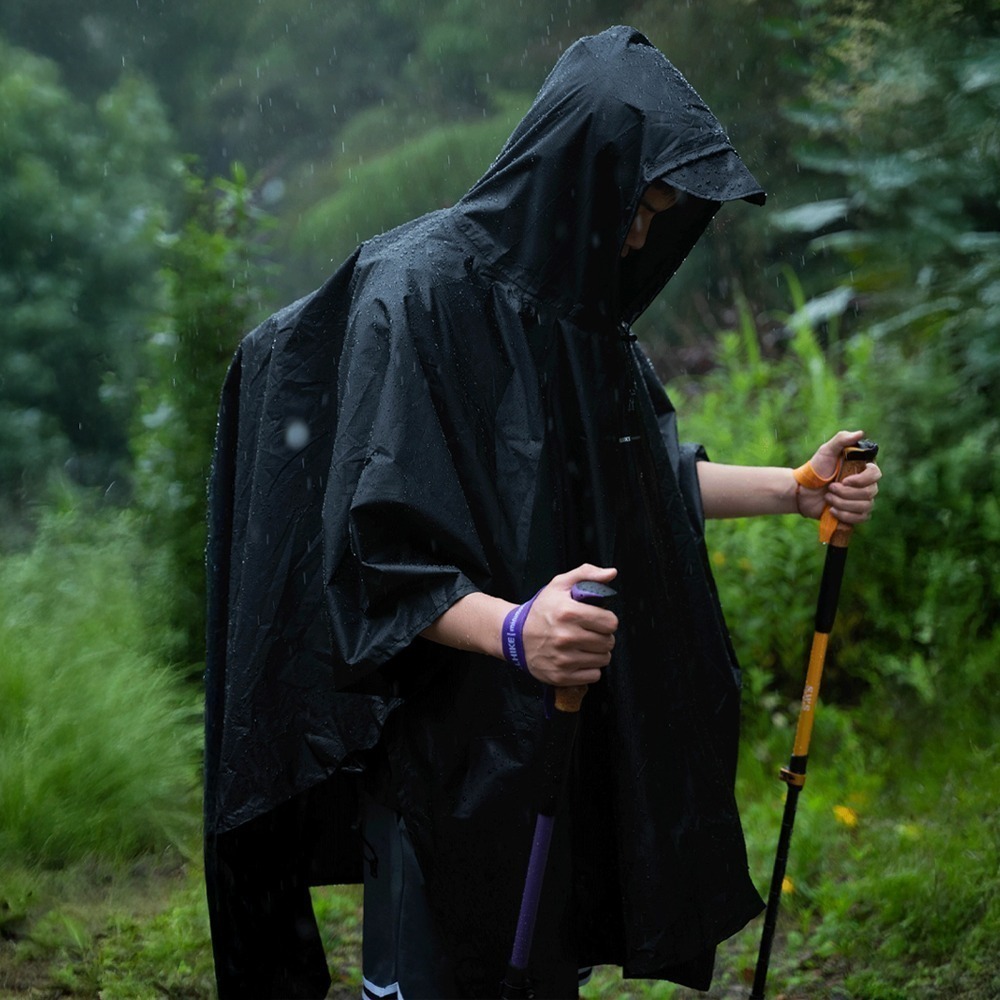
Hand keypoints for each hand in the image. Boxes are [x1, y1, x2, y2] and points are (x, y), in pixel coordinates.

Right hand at [522, 564, 617, 685]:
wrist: (515, 636)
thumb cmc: (541, 610)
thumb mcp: (559, 585)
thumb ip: (587, 574)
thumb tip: (612, 573)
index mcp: (567, 612)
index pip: (610, 622)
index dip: (607, 620)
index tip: (598, 620)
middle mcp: (565, 636)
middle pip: (608, 642)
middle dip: (603, 636)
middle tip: (589, 632)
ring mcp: (563, 659)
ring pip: (603, 659)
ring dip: (597, 652)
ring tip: (583, 645)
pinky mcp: (560, 676)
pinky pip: (594, 676)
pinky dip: (589, 668)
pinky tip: (578, 658)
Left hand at [797, 430, 880, 522]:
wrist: (802, 491)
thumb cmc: (815, 470)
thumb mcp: (826, 451)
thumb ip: (841, 440)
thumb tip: (861, 433)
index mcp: (862, 469)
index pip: (876, 474)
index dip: (862, 480)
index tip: (845, 480)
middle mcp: (865, 485)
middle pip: (870, 492)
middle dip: (846, 493)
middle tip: (830, 488)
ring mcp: (861, 500)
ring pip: (865, 506)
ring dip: (842, 503)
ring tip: (828, 498)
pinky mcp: (855, 514)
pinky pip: (861, 518)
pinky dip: (845, 515)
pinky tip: (831, 510)